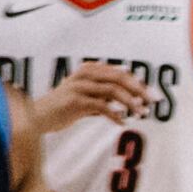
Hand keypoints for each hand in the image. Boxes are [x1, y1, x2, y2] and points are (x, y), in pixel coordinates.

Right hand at [18, 65, 140, 133]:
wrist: (39, 116)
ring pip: (113, 91)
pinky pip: (102, 106)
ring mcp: (79, 87)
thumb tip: (135, 96)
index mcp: (88, 69)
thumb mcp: (88, 96)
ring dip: (131, 103)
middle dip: (139, 89)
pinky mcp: (75, 101)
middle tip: (153, 101)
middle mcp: (84, 75)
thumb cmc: (66, 106)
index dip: (138, 82)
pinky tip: (122, 122)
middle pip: (119, 78)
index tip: (152, 94)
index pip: (119, 72)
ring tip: (141, 113)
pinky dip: (115, 115)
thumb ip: (107, 93)